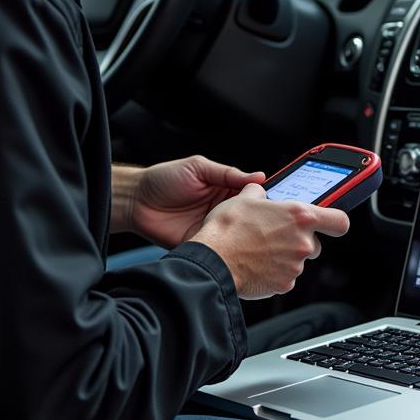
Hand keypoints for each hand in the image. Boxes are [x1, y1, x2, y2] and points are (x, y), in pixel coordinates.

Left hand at [117, 156, 265, 247]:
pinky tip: (241, 251)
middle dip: (263, 221)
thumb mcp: (199, 168)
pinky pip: (220, 250)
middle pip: (250, 218)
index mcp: (225, 189)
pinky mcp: (202, 244)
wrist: (136, 202)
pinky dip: (230, 251)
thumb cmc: (164, 179)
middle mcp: (222, 210)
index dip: (266, 199)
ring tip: (263, 239)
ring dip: (249, 238)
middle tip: (277, 224)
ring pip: (239, 236)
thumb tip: (260, 176)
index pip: (252, 195)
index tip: (283, 203)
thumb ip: (228, 173)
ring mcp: (213, 228)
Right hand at [191, 186, 349, 298]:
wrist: (213, 261)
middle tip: (277, 236)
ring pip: (298, 260)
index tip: (330, 223)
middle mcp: (303, 242)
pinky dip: (275, 272)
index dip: (335, 222)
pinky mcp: (285, 284)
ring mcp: (295, 265)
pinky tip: (257, 264)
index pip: (339, 221)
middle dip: (300, 241)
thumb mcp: (244, 198)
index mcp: (300, 216)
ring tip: (260, 250)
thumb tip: (259, 190)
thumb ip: (260, 193)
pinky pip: (285, 277)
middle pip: (315, 243)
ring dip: (285, 256)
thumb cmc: (228, 229)